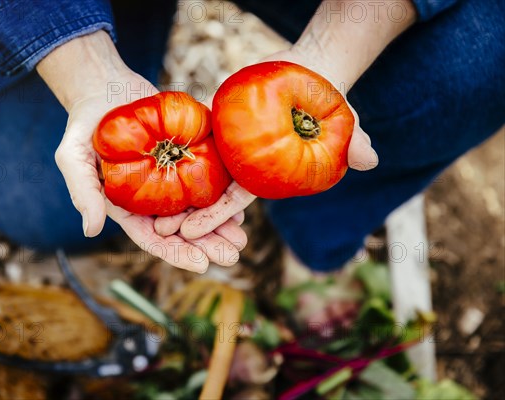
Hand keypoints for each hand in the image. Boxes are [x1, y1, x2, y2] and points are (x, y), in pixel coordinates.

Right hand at [38, 31, 245, 271]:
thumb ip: (83, 192)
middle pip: (183, 229)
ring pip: (199, 209)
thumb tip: (92, 230)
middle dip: (207, 245)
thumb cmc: (85, 124)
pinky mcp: (186, 156)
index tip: (201, 264)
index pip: (153, 238)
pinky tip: (241, 206)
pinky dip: (223, 194)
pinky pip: (208, 179)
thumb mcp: (73, 156)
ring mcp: (171, 177)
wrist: (106, 88)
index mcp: (128, 206)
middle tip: (232, 256)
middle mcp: (152, 198)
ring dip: (221, 225)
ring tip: (242, 238)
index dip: (176, 253)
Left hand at [158, 0, 415, 248]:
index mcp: (265, 173)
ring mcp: (230, 147)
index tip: (190, 233)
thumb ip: (352, 139)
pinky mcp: (219, 128)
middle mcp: (245, 164)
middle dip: (187, 217)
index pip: (237, 200)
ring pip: (198, 174)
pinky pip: (194, 143)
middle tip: (156, 232)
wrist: (309, 72)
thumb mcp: (341, 118)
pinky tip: (149, 169)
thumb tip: (371, 159)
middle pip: (211, 195)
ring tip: (145, 213)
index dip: (215, 217)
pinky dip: (174, 157)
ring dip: (174, 194)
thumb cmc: (326, 98)